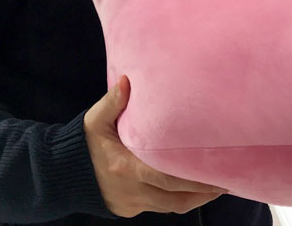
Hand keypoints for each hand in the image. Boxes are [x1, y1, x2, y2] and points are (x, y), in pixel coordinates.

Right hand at [84, 75, 226, 216]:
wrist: (63, 174)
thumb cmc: (84, 143)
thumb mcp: (95, 120)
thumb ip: (113, 101)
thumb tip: (128, 80)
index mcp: (127, 168)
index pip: (168, 178)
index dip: (196, 180)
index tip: (219, 174)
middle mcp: (133, 190)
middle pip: (177, 199)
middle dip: (204, 192)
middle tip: (228, 182)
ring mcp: (133, 204)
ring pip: (172, 207)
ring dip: (194, 198)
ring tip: (215, 186)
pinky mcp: (131, 211)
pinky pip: (160, 208)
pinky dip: (176, 199)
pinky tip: (189, 188)